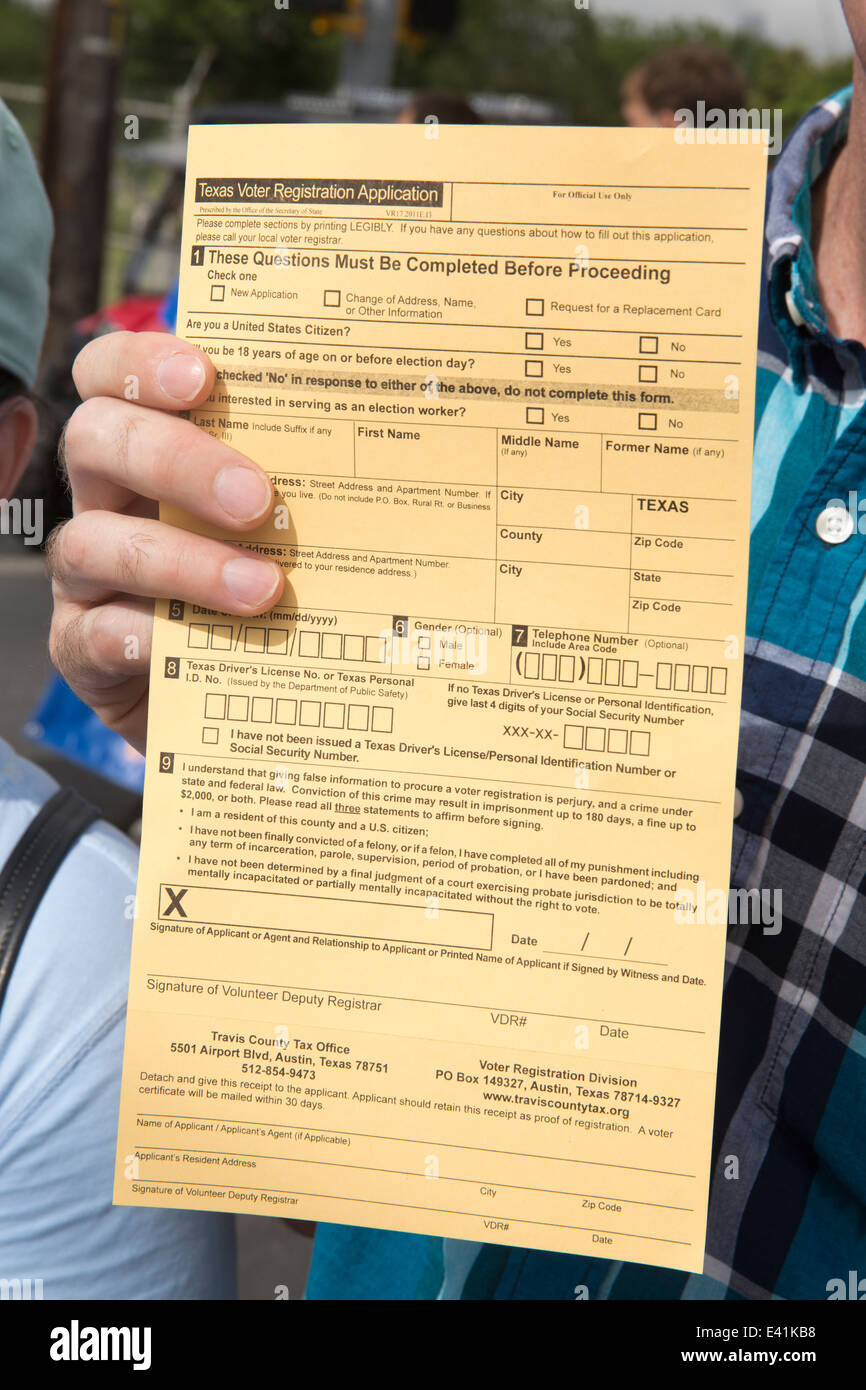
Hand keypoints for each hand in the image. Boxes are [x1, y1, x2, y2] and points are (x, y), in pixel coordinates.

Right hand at [48, 331, 283, 752]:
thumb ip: (320, 486)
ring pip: (94, 542)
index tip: (203, 376)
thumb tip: (418, 443)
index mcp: (153, 449)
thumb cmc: (281, 595)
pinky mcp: (82, 649)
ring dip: (182, 561)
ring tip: (263, 588)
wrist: (245, 704)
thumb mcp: (301, 529)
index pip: (112, 376)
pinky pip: (92, 633)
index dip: (141, 363)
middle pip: (97, 441)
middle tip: (258, 499)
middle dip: (176, 461)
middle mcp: (110, 500)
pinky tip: (190, 643)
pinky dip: (141, 634)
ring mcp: (89, 576)